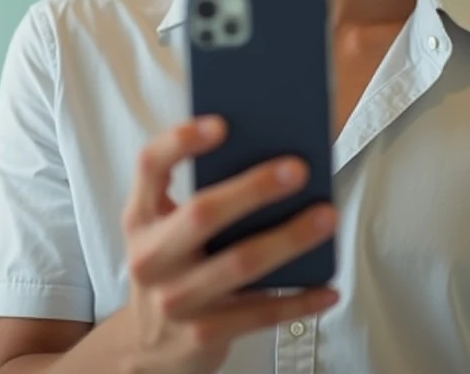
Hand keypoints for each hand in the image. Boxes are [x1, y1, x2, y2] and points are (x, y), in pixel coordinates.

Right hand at [121, 116, 338, 373]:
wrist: (148, 346)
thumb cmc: (174, 264)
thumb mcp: (168, 227)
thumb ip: (203, 191)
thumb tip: (272, 156)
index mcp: (141, 216)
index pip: (150, 166)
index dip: (181, 141)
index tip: (222, 123)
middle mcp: (151, 256)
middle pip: (202, 213)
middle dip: (254, 188)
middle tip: (298, 169)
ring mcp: (174, 300)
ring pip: (239, 263)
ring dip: (289, 239)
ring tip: (327, 217)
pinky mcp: (202, 335)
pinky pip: (260, 314)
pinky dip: (299, 300)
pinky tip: (327, 287)